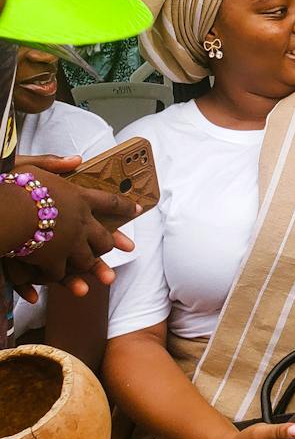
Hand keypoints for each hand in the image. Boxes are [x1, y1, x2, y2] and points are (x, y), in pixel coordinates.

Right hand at [2, 164, 137, 301]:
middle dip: (110, 243)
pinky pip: (59, 273)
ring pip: (87, 259)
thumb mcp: (31, 167)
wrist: (2, 211)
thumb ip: (54, 163)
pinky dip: (58, 278)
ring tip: (102, 275)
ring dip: (93, 267)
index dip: (125, 206)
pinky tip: (57, 280)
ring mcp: (68, 244)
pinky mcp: (52, 261)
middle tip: (117, 248)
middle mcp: (80, 222)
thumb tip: (77, 159)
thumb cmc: (13, 186)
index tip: (138, 209)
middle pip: (103, 237)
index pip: (109, 202)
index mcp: (78, 198)